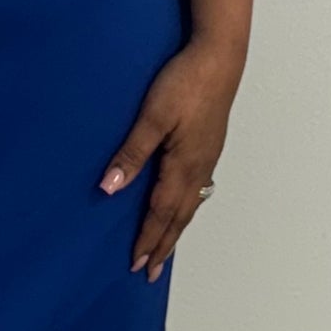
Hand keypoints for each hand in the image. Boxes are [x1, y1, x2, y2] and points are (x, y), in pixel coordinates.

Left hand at [98, 37, 240, 280]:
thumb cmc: (185, 82)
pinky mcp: (209, 145)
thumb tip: (111, 188)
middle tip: (150, 272)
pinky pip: (198, 189)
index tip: (136, 264)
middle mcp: (199, 168)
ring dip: (176, 229)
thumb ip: (131, 153)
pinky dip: (187, 207)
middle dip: (163, 245)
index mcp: (183, 166)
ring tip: (166, 248)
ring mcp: (207, 157)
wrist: (219, 57)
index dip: (148, 239)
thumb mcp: (152, 117)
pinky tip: (185, 204)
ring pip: (190, 204)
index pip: (161, 213)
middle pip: (179, 217)